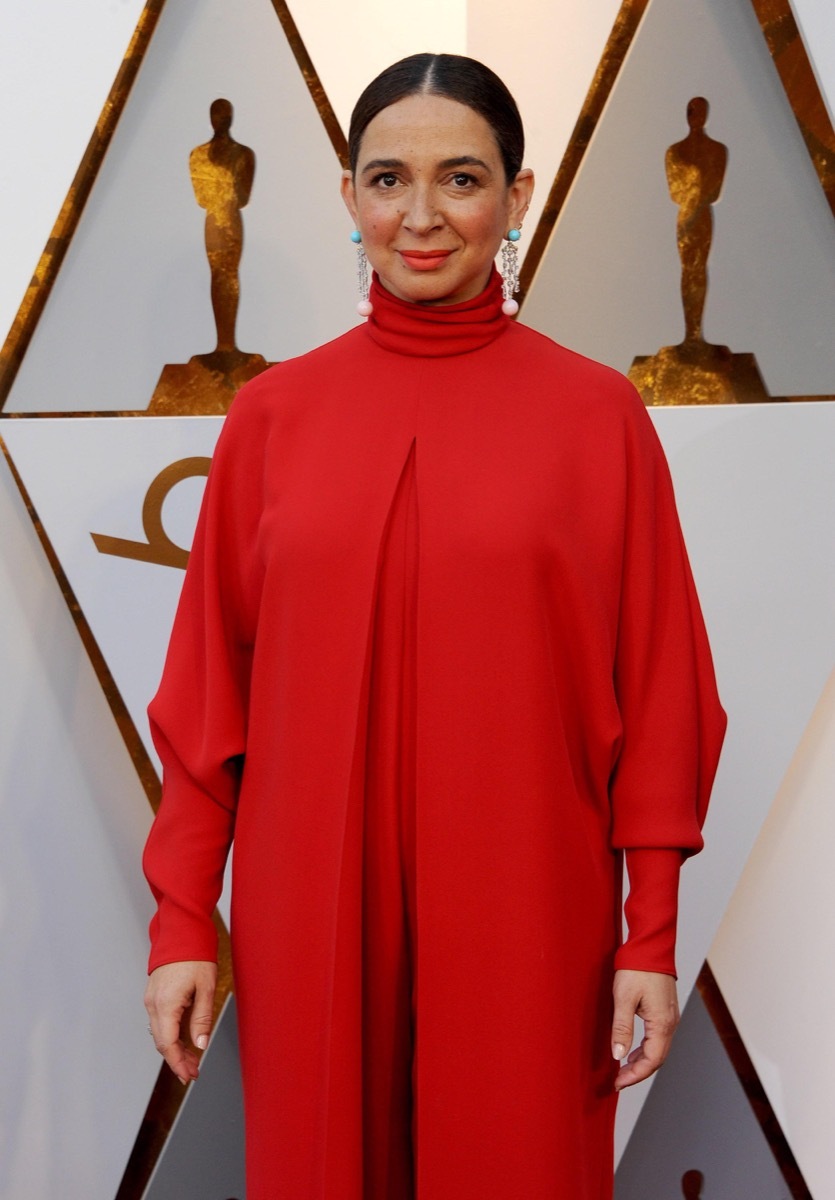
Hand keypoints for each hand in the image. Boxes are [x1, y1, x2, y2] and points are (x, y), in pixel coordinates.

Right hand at [144, 960, 216, 1084]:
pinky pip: (160, 1021)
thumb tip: (200, 1045)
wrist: (181, 932)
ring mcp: (151, 999)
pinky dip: (171, 1034)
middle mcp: (153, 1005)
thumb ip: (202, 1018)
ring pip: (160, 1033)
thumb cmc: (196, 956)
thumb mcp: (206, 988)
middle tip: (194, 1071)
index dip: (179, 1064)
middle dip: (177, 1060)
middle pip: (162, 1043)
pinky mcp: (153, 995)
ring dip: (174, 1048)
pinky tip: (184, 1038)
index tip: (190, 1076)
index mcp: (166, 1005)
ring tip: (193, 1058)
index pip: (168, 1045)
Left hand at [611, 969, 678, 1090]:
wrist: (650, 946)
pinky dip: (646, 1049)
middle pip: (657, 1059)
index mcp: (662, 1023)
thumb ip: (621, 1028)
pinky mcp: (666, 1011)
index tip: (618, 1083)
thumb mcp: (623, 998)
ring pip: (658, 1049)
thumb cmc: (636, 968)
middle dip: (638, 1072)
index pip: (651, 1061)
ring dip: (642, 1062)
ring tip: (623, 1069)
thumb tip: (618, 1055)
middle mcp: (670, 1023)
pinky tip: (633, 1050)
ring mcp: (670, 1017)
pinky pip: (658, 1038)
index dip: (634, 1075)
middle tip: (619, 1080)